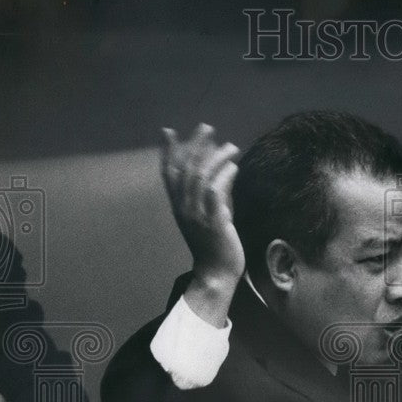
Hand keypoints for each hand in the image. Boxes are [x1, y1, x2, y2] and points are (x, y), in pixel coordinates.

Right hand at [161, 124, 241, 326]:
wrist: (217, 274)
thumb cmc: (217, 245)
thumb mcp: (214, 215)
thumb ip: (216, 194)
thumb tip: (225, 170)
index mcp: (180, 206)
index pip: (170, 174)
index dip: (168, 151)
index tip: (168, 131)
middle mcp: (185, 208)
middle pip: (186, 169)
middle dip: (195, 145)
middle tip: (206, 127)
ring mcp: (198, 215)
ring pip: (200, 178)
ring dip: (215, 158)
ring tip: (230, 145)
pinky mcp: (214, 223)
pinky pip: (215, 194)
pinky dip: (223, 178)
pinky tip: (233, 167)